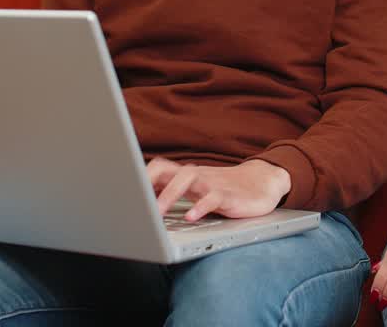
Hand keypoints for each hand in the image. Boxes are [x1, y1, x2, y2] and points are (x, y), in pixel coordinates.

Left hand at [146, 157, 291, 221]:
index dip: (139, 177)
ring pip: (188, 178)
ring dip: (170, 194)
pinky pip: (213, 197)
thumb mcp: (198, 191)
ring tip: (156, 212)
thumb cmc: (225, 189)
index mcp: (186, 175)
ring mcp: (213, 183)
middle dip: (148, 182)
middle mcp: (196, 176)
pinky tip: (191, 217)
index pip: (158, 168)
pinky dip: (200, 206)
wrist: (264, 182)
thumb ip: (175, 193)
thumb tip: (143, 203)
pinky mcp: (230, 195)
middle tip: (134, 202)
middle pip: (167, 169)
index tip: (122, 192)